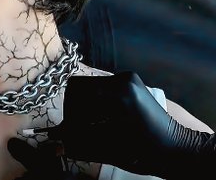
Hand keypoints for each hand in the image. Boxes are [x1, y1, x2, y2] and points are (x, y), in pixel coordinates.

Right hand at [9, 71, 214, 178]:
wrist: (177, 149)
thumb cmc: (145, 153)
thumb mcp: (110, 150)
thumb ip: (79, 145)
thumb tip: (52, 145)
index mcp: (120, 94)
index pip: (78, 98)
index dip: (68, 118)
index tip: (65, 134)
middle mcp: (122, 79)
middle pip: (79, 87)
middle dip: (73, 109)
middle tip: (75, 129)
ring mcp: (126, 76)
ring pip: (87, 85)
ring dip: (82, 105)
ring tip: (87, 125)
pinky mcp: (128, 79)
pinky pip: (100, 86)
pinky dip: (94, 102)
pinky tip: (99, 118)